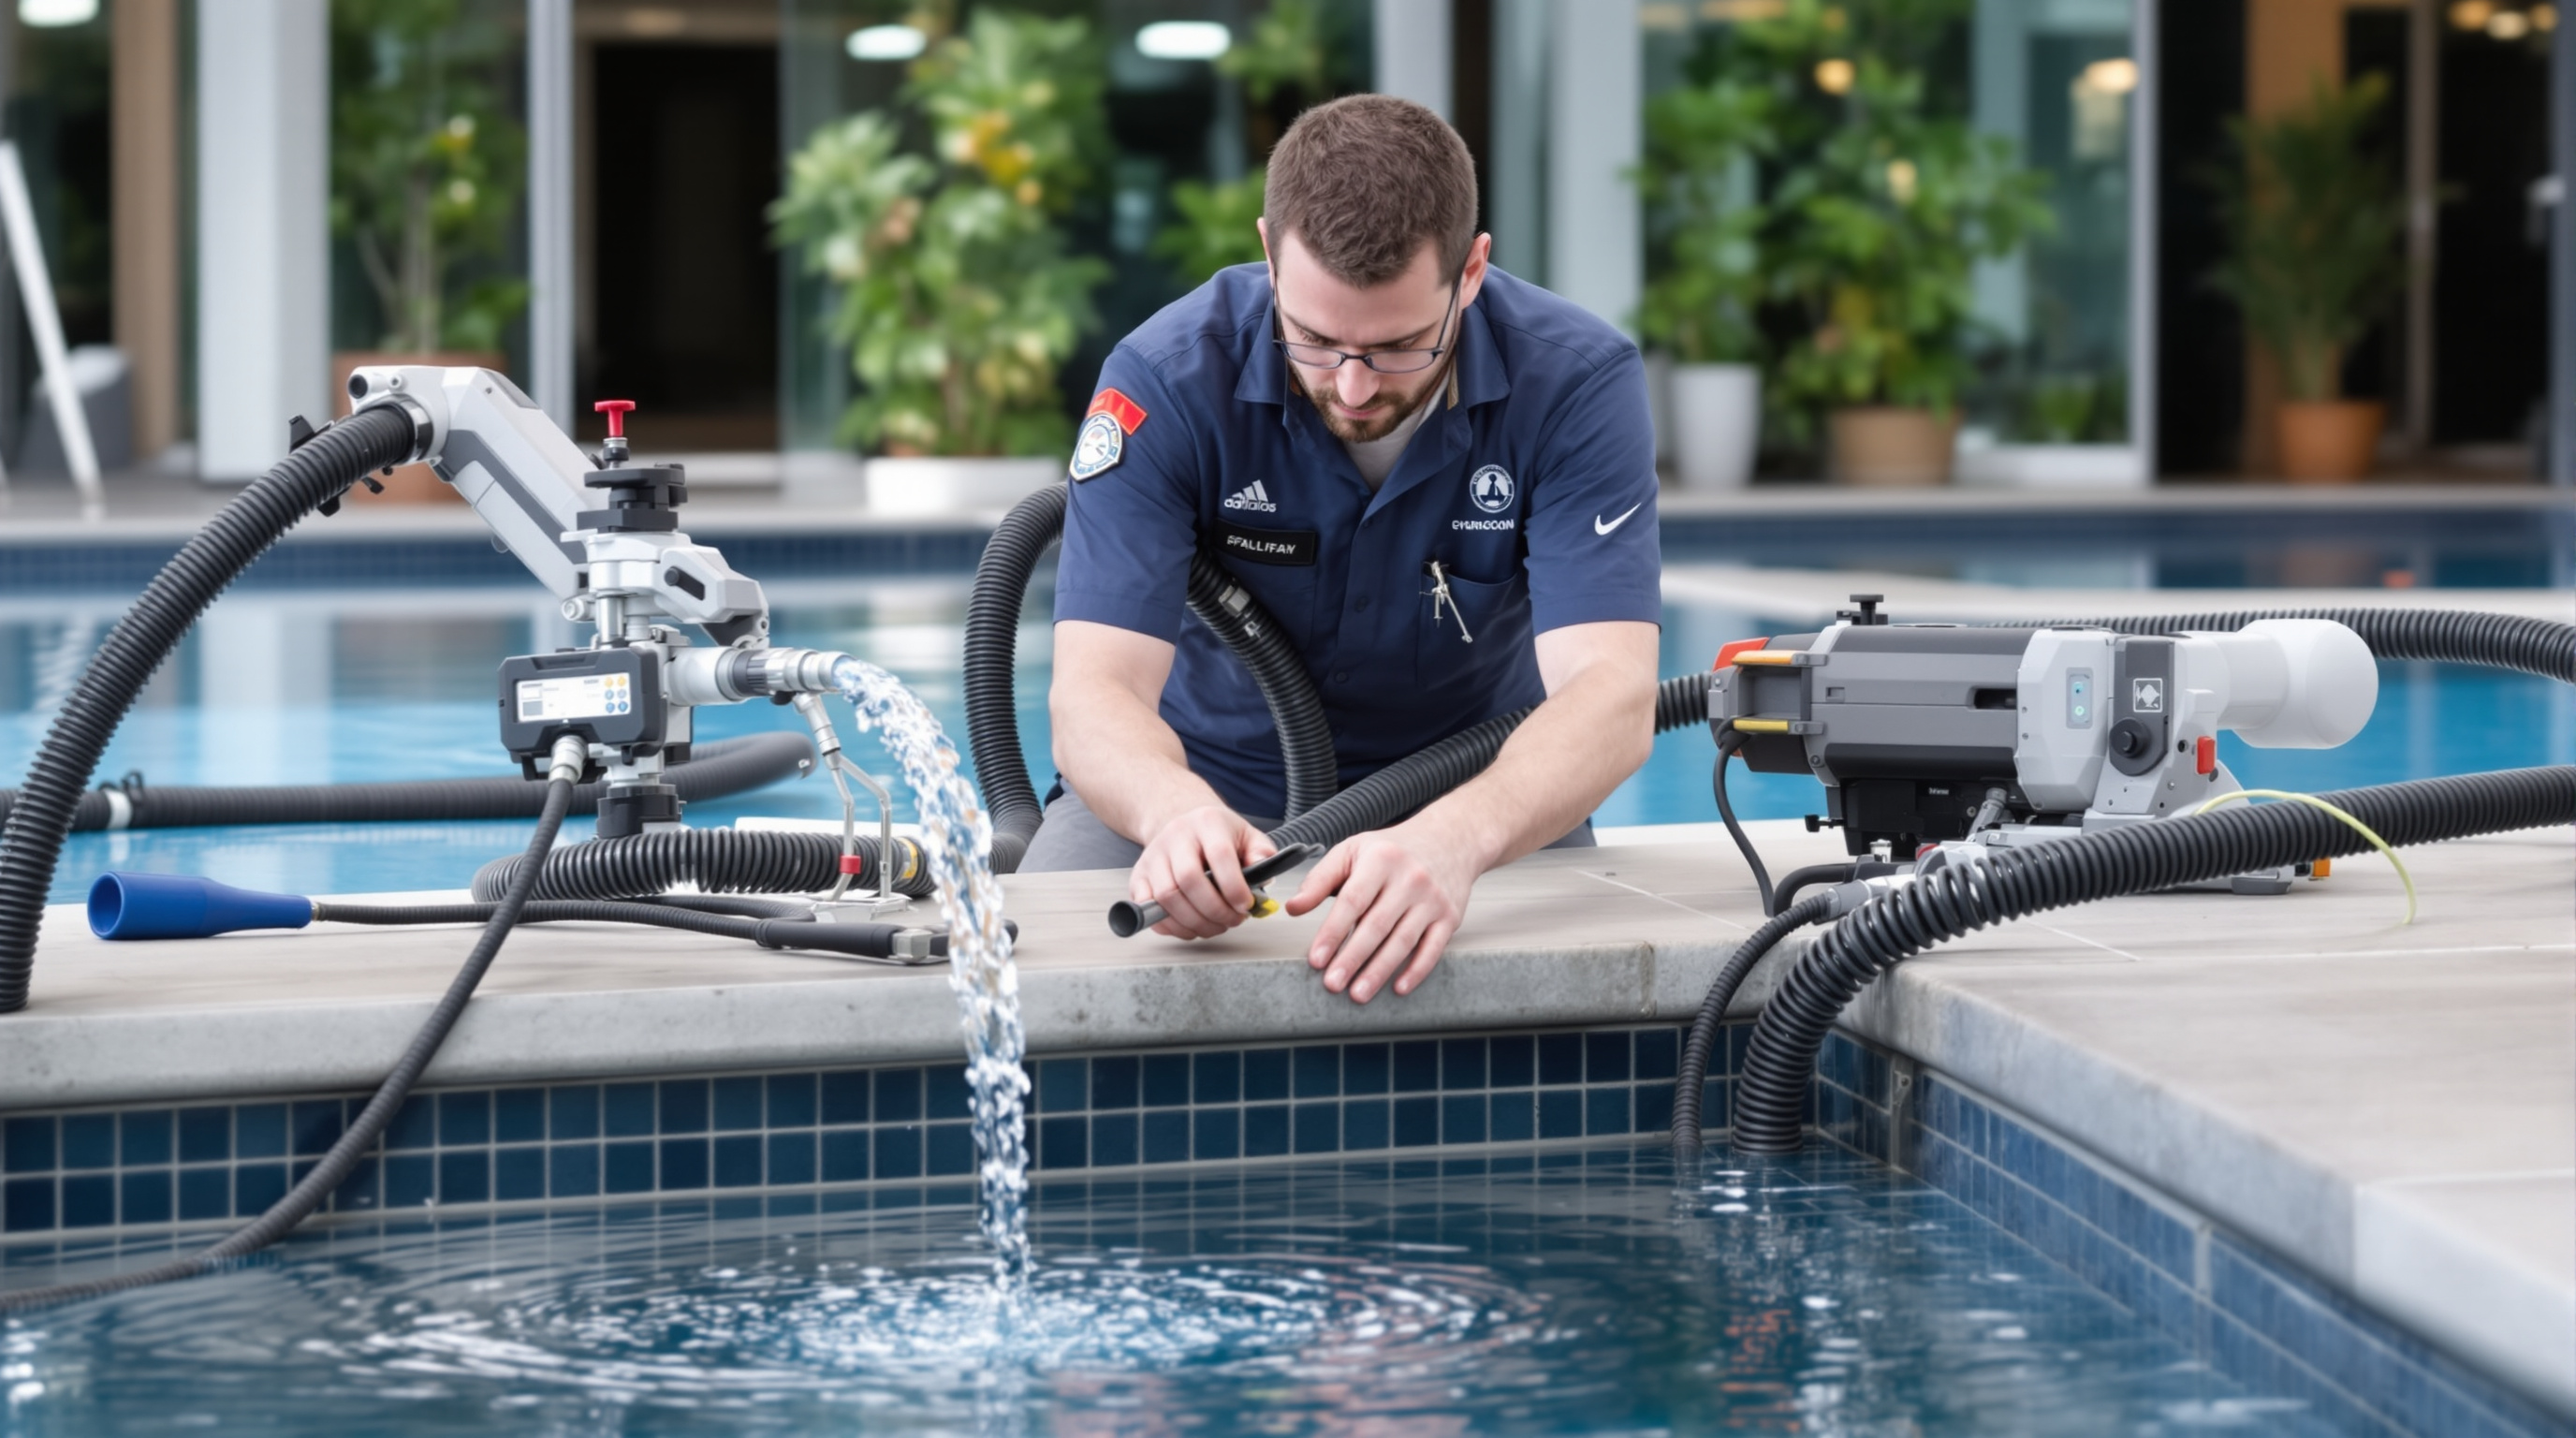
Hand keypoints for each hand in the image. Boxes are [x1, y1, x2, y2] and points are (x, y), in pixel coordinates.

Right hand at [1131, 806, 1276, 938]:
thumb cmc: (1217, 836)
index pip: (1219, 855)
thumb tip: (1263, 872)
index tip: (1245, 906)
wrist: (1181, 826)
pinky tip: (1192, 926)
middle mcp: (1175, 837)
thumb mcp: (1247, 835)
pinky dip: (1172, 926)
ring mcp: (1152, 857)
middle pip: (1188, 880)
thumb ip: (1262, 853)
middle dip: (1214, 910)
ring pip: (1167, 898)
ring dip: (1195, 922)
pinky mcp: (1138, 878)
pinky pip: (1149, 910)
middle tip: (1233, 920)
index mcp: (1207, 822)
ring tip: (1216, 926)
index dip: (1234, 887)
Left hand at [1284, 825, 1477, 1003]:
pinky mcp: (1450, 916)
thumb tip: (1293, 907)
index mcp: (1381, 860)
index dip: (1333, 932)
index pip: (1352, 901)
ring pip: (1403, 941)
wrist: (1449, 840)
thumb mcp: (1353, 851)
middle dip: (1352, 958)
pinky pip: (1433, 948)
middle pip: (1376, 925)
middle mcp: (1410, 879)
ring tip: (1358, 993)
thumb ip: (1320, 879)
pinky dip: (1417, 971)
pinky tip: (1399, 988)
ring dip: (1379, 971)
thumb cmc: (1393, 850)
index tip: (1316, 959)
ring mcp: (1432, 899)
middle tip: (1332, 983)